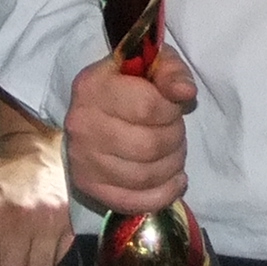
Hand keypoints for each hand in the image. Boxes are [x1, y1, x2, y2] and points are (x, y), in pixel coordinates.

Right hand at [63, 48, 196, 214]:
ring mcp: (82, 160)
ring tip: (174, 153)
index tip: (173, 107)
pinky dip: (163, 194)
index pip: (147, 107)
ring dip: (172, 166)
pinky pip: (134, 201)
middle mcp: (82, 124)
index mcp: (93, 86)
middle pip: (148, 145)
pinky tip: (175, 180)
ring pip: (144, 176)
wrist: (94, 110)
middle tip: (175, 132)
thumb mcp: (152, 64)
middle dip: (175, 139)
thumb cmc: (129, 84)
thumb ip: (172, 72)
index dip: (172, 110)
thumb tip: (184, 92)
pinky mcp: (89, 187)